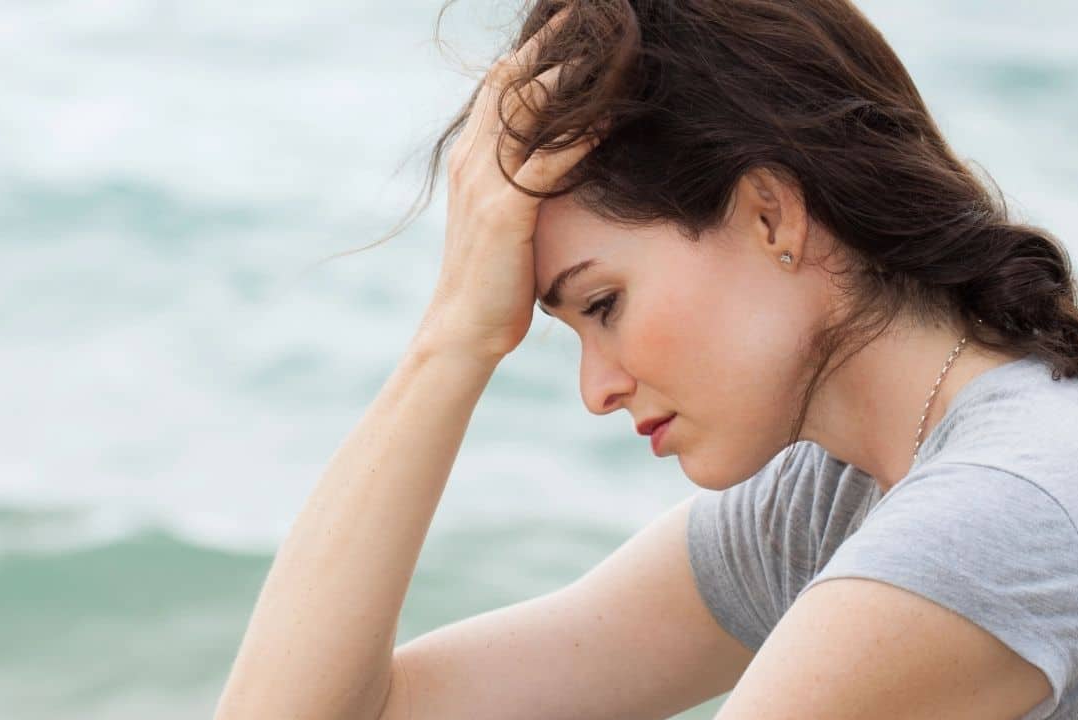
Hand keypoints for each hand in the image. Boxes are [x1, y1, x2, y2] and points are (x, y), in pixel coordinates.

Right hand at [418, 4, 603, 360]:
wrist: (463, 330)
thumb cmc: (494, 282)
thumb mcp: (505, 220)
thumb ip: (523, 183)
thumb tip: (562, 161)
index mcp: (471, 158)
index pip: (501, 85)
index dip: (535, 51)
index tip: (572, 26)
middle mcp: (473, 160)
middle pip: (511, 80)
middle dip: (552, 44)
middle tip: (592, 17)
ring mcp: (485, 183)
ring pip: (529, 109)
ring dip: (573, 76)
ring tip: (614, 50)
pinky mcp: (506, 212)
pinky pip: (549, 160)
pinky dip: (583, 134)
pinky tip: (614, 116)